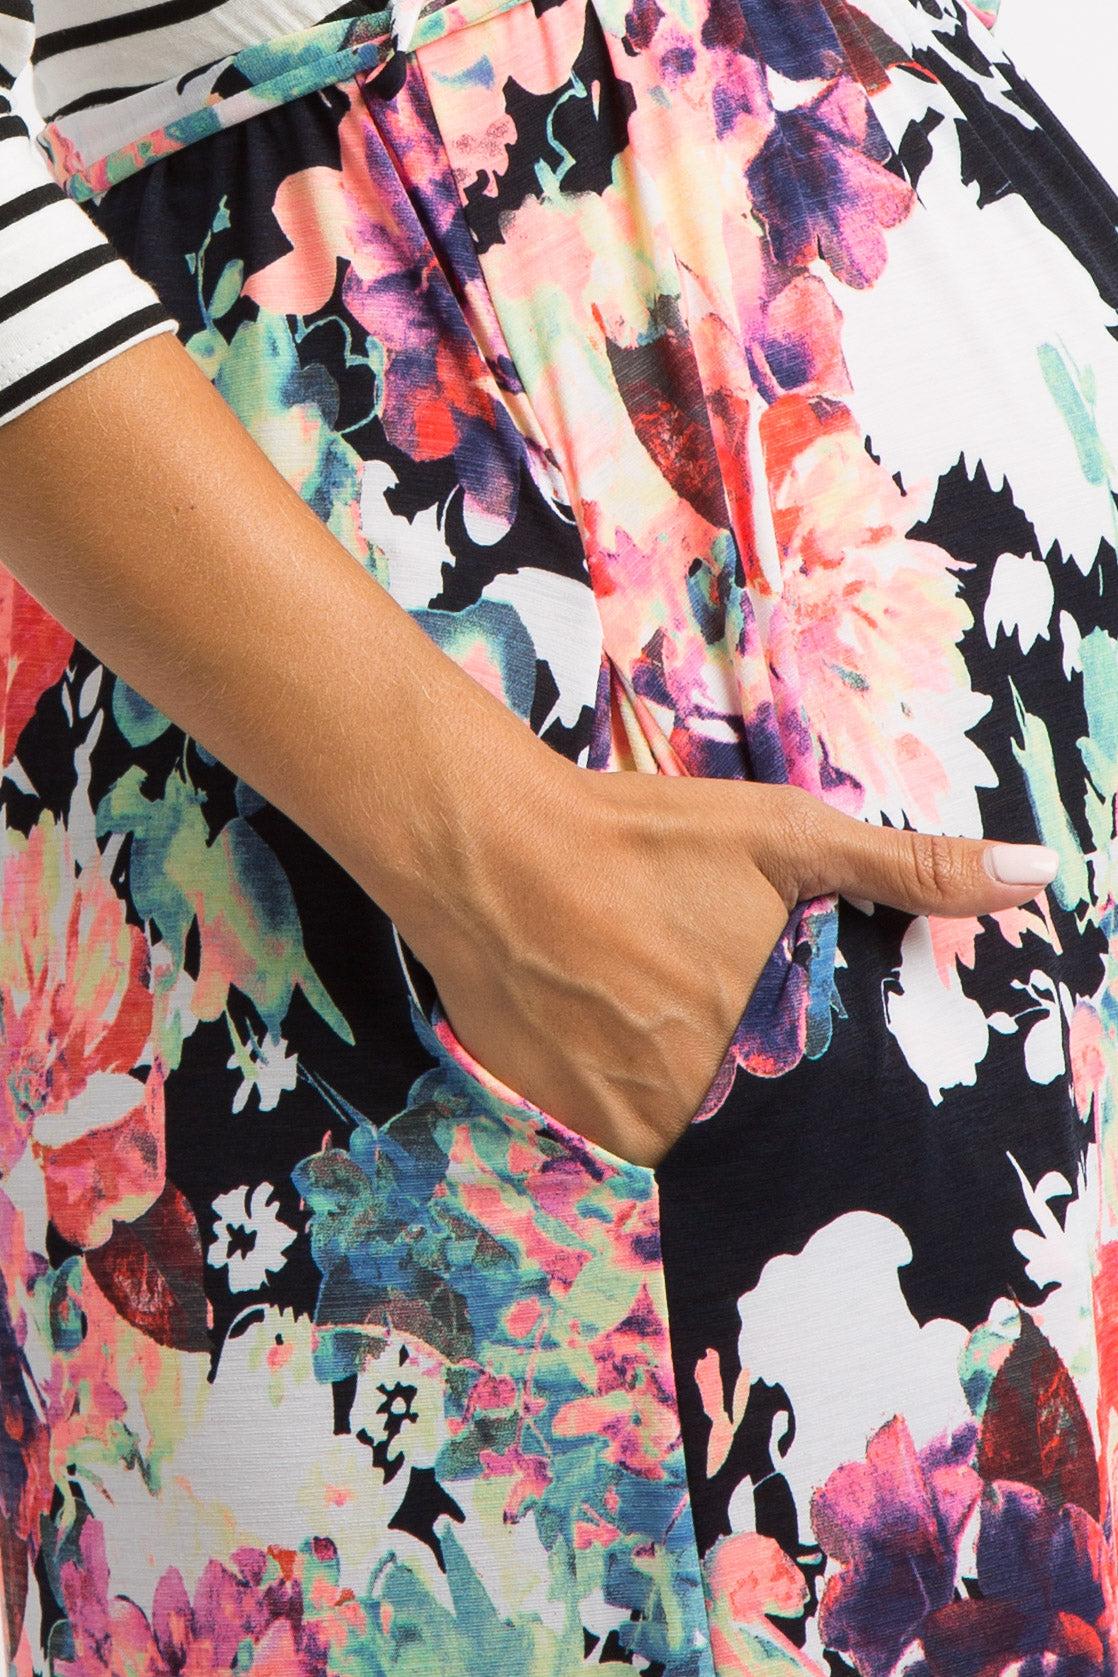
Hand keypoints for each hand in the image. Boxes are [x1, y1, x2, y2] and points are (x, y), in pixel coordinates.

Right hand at [411, 760, 1058, 1166]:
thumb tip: (1035, 874)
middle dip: (746, 1078)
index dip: (816, 1076)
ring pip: (684, 1132)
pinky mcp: (557, 1119)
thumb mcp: (786, 837)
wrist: (489, 850)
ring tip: (654, 1014)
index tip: (793, 1042)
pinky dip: (621, 1094)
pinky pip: (614, 1132)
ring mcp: (618, 1120)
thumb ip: (909, 867)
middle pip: (751, 1121)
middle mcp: (695, 1103)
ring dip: (684, 1091)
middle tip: (705, 1008)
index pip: (824, 1107)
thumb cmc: (643, 839)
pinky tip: (606, 1025)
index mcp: (764, 1046)